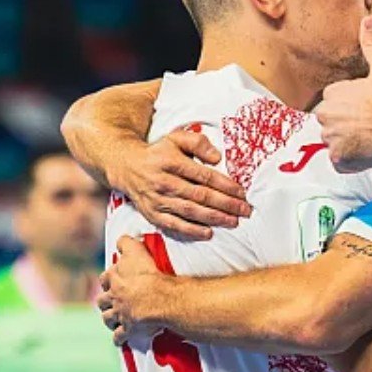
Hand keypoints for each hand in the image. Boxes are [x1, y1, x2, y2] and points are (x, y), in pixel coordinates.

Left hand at [99, 236, 166, 345]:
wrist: (158, 298)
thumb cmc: (148, 273)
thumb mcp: (136, 250)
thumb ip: (126, 242)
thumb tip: (120, 239)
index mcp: (114, 279)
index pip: (105, 278)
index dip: (108, 279)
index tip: (112, 279)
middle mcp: (113, 297)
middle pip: (102, 300)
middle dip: (104, 300)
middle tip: (110, 300)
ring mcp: (120, 314)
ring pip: (107, 318)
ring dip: (109, 319)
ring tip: (112, 319)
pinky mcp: (129, 329)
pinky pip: (120, 336)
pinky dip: (119, 339)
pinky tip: (119, 340)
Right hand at [110, 128, 251, 241]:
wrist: (126, 166)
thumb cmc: (158, 152)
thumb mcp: (176, 138)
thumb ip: (198, 142)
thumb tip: (217, 158)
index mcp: (171, 162)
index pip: (203, 175)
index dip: (225, 185)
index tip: (241, 192)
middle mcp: (163, 182)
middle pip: (200, 195)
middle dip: (225, 204)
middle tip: (245, 210)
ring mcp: (157, 199)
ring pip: (189, 211)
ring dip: (214, 218)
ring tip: (233, 222)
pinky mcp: (152, 213)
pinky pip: (173, 225)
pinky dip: (191, 231)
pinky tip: (208, 233)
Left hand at [315, 17, 371, 171]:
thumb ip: (371, 44)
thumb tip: (368, 19)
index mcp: (332, 95)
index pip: (334, 102)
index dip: (352, 107)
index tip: (367, 109)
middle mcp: (325, 116)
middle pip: (331, 123)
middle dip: (346, 126)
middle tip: (369, 126)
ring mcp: (330, 139)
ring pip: (336, 143)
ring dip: (350, 143)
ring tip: (371, 139)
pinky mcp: (338, 159)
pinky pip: (341, 162)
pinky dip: (352, 161)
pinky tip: (368, 152)